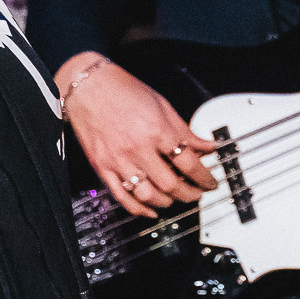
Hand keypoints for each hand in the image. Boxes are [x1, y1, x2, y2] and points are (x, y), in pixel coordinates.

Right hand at [57, 55, 217, 218]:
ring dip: (167, 202)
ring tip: (176, 198)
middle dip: (189, 194)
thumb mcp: (162, 106)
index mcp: (156, 130)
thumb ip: (185, 131)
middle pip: (171, 185)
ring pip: (148, 195)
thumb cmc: (124, 91)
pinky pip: (122, 196)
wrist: (88, 87)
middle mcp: (137, 148)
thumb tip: (208, 146)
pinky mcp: (102, 167)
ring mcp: (118, 160)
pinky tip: (150, 211)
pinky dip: (138, 209)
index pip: (189, 164)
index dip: (205, 177)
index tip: (210, 182)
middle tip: (197, 194)